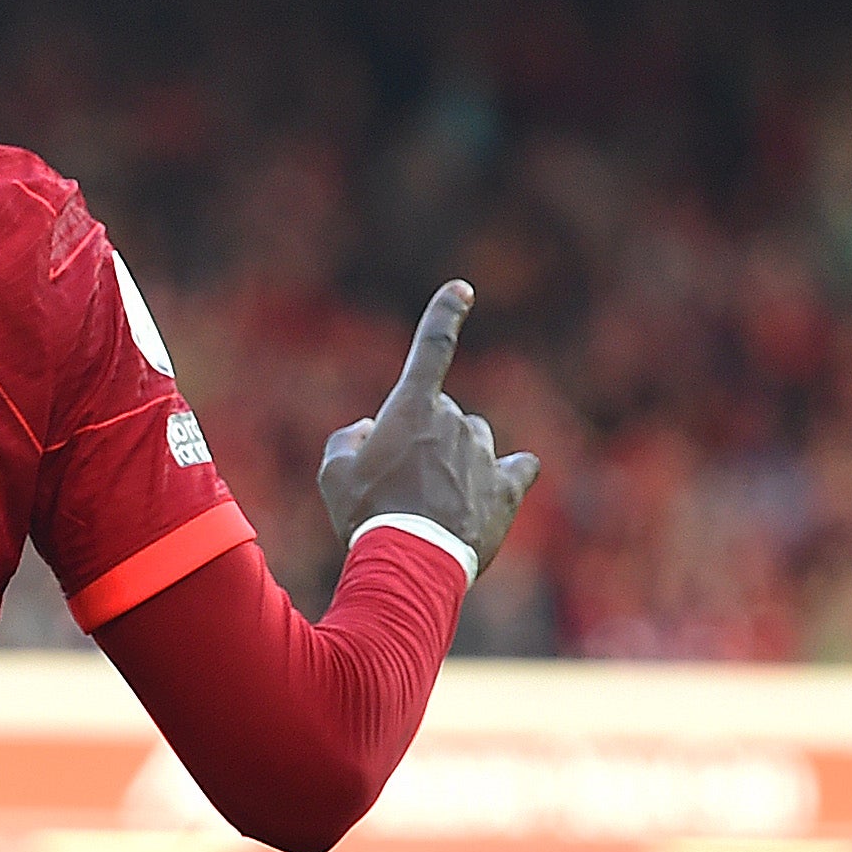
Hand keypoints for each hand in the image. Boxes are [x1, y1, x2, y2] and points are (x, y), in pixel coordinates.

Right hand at [317, 280, 539, 577]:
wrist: (410, 563)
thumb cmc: (366, 515)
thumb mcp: (333, 476)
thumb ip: (348, 441)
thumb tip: (369, 431)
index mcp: (412, 408)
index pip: (433, 346)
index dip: (446, 313)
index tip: (462, 289)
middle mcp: (455, 421)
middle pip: (445, 414)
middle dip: (427, 436)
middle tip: (401, 482)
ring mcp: (486, 455)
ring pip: (476, 441)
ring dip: (460, 459)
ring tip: (434, 502)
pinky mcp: (507, 490)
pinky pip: (518, 469)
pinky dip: (507, 476)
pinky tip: (492, 493)